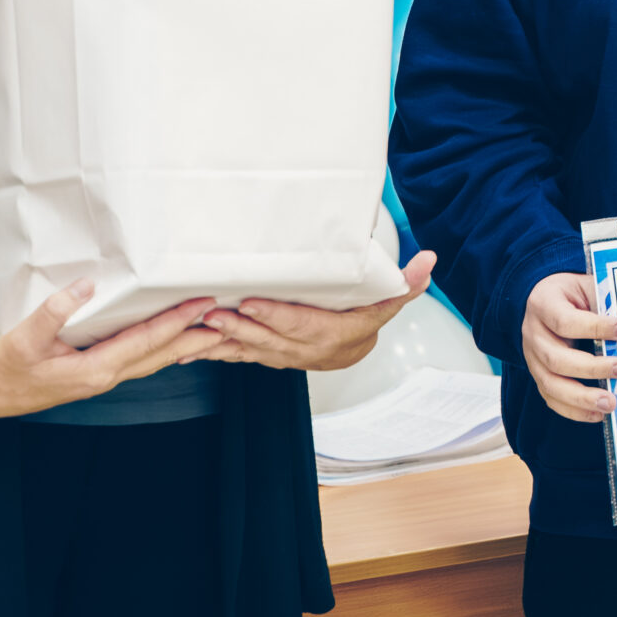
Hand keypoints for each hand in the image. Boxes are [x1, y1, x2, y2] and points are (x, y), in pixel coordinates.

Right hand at [0, 283, 222, 418]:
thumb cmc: (5, 366)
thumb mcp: (22, 338)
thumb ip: (53, 312)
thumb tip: (85, 285)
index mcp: (94, 369)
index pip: (146, 342)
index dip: (176, 322)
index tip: (203, 305)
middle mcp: (106, 377)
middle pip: (161, 355)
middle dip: (196, 337)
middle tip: (229, 319)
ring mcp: (103, 378)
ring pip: (154, 360)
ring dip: (185, 344)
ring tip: (214, 330)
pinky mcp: (97, 374)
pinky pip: (141, 361)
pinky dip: (164, 350)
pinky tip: (176, 343)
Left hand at [196, 253, 438, 371]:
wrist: (350, 352)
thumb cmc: (363, 320)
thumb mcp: (388, 301)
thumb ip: (406, 283)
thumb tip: (428, 260)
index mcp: (332, 334)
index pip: (302, 325)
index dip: (277, 317)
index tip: (254, 303)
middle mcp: (304, 350)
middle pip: (268, 340)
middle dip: (239, 327)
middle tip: (212, 312)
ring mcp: (281, 356)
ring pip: (248, 351)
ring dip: (221, 342)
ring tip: (196, 328)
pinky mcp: (264, 356)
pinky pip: (237, 356)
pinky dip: (213, 353)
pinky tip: (187, 349)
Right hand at [520, 271, 616, 421]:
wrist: (543, 299)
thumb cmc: (571, 293)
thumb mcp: (585, 285)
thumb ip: (605, 300)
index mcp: (543, 304)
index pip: (565, 321)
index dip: (593, 327)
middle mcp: (533, 334)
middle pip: (556, 359)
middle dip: (591, 368)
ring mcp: (532, 359)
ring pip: (551, 385)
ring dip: (582, 398)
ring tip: (610, 403)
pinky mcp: (539, 376)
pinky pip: (552, 399)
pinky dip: (574, 411)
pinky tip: (597, 414)